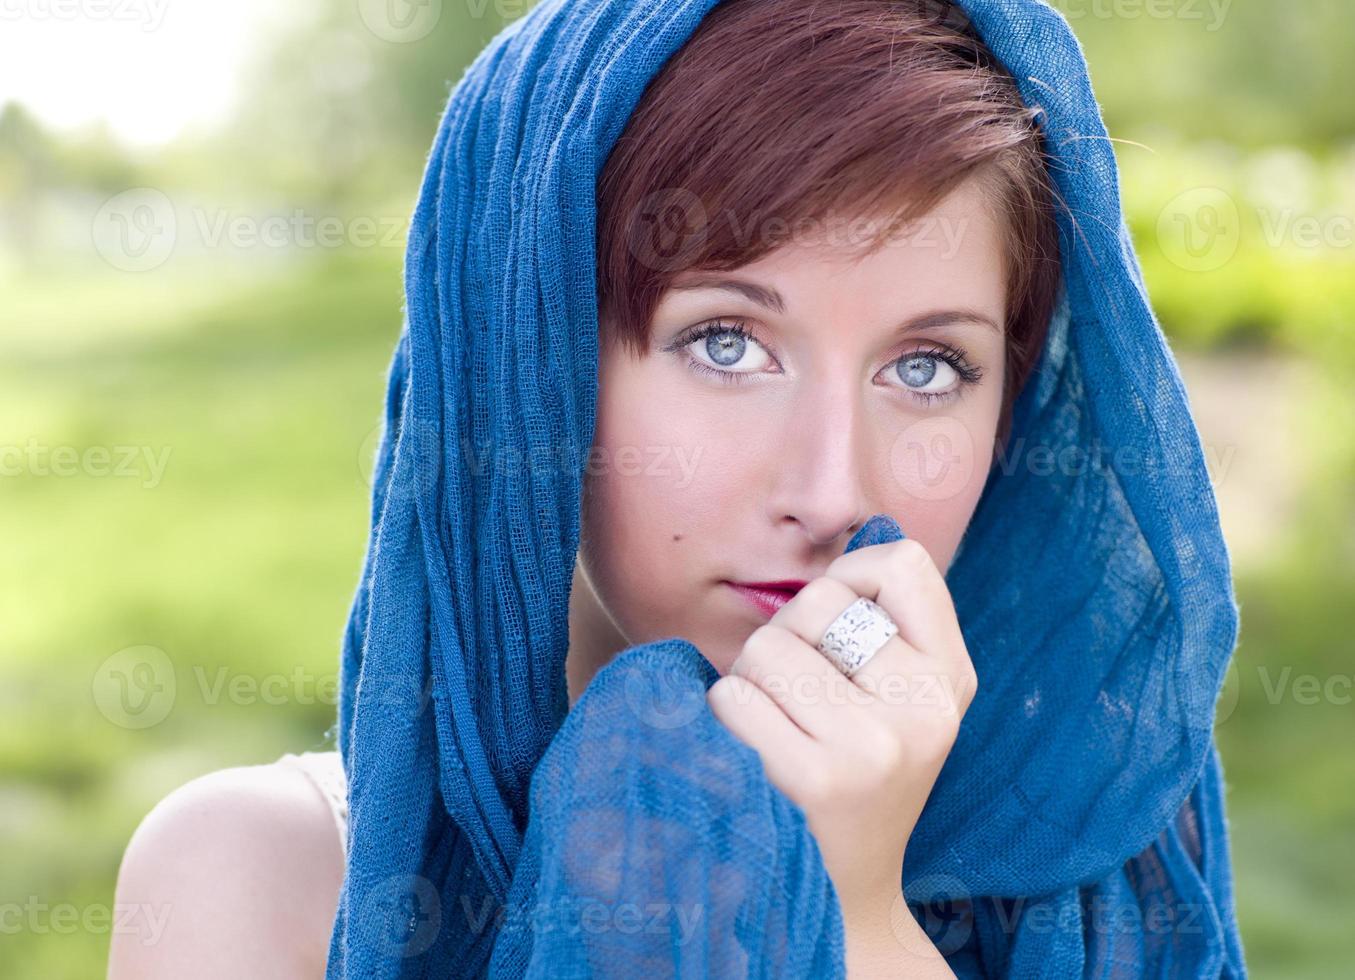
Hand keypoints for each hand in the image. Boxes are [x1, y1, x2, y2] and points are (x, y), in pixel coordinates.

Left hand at [706, 537, 977, 935]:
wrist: (838, 892)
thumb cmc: (851, 773)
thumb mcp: (900, 701)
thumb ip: (887, 624)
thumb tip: (856, 530)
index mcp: (951, 680)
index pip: (904, 563)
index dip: (853, 577)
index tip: (838, 627)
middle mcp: (926, 710)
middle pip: (817, 602)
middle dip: (786, 636)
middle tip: (796, 696)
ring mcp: (876, 747)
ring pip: (765, 647)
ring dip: (748, 678)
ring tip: (774, 725)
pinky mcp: (817, 780)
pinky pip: (733, 697)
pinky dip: (724, 716)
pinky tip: (752, 753)